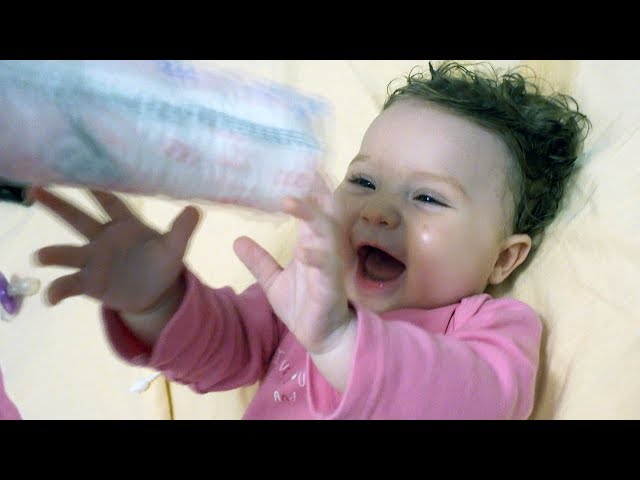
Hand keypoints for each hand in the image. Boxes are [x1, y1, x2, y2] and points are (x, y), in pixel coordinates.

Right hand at [31, 187, 199, 313]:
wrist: (156, 294)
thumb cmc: (162, 263)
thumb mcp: (175, 247)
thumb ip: (182, 229)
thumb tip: (196, 209)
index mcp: (125, 224)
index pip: (109, 202)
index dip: (97, 189)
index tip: (80, 171)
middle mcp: (103, 238)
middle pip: (77, 218)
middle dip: (57, 204)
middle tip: (34, 188)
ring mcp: (93, 260)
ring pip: (68, 252)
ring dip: (53, 253)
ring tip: (39, 257)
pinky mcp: (89, 283)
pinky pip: (69, 284)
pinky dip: (58, 290)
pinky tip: (50, 298)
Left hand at [233, 175, 351, 355]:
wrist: (321, 336)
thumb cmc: (303, 305)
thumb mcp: (273, 280)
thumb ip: (259, 260)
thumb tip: (237, 240)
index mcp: (311, 242)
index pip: (311, 206)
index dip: (304, 185)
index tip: (288, 162)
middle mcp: (324, 246)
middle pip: (323, 209)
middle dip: (312, 188)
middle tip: (296, 164)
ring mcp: (330, 263)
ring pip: (327, 231)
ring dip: (311, 215)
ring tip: (289, 200)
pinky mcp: (332, 285)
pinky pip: (327, 267)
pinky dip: (317, 257)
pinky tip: (304, 250)